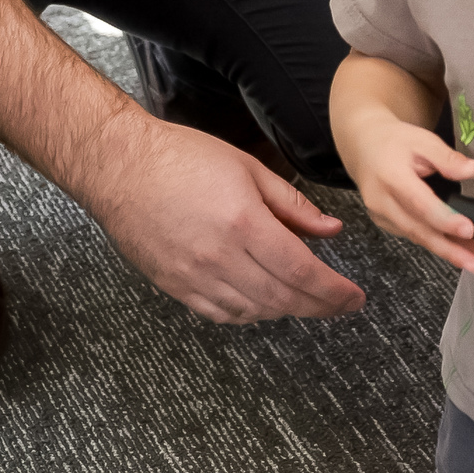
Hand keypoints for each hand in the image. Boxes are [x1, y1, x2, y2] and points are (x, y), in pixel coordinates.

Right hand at [74, 114, 365, 322]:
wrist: (119, 167)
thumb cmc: (179, 157)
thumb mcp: (247, 168)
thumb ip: (291, 204)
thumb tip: (329, 230)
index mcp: (244, 223)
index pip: (302, 272)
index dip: (334, 292)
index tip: (354, 298)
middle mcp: (221, 258)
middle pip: (283, 300)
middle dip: (319, 307)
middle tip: (340, 305)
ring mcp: (195, 278)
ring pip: (255, 312)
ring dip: (285, 310)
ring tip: (303, 298)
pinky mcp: (176, 287)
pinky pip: (222, 314)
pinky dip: (249, 314)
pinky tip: (260, 301)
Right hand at [330, 106, 473, 273]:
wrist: (361, 145)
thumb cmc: (393, 140)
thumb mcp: (422, 140)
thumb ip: (448, 158)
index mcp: (391, 176)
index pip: (419, 203)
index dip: (444, 219)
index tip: (468, 231)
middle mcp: (382, 201)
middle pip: (418, 230)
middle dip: (449, 250)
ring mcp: (381, 216)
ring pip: (417, 237)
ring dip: (447, 251)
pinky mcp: (384, 223)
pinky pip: (413, 235)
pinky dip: (435, 244)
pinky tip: (457, 249)